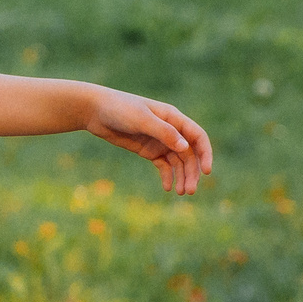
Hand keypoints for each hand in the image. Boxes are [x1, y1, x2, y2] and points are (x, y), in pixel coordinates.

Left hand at [83, 89, 212, 194]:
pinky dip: (167, 176)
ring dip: (182, 177)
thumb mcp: (141, 119)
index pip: (197, 137)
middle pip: (189, 154)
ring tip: (181, 192)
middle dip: (192, 172)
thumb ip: (164, 132)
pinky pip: (163, 165)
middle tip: (189, 191)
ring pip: (178, 162)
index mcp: (173, 118)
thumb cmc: (119, 109)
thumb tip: (185, 147)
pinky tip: (168, 188)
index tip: (207, 172)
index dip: (205, 154)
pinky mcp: (148, 150)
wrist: (95, 111)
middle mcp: (170, 131)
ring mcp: (159, 141)